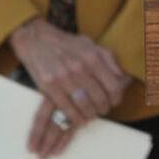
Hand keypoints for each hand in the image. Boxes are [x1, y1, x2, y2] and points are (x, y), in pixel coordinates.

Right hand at [10, 18, 130, 153]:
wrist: (37, 40)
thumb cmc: (67, 44)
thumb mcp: (91, 44)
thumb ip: (108, 58)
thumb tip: (121, 76)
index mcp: (93, 57)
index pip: (113, 85)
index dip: (116, 97)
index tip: (114, 101)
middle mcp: (80, 67)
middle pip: (99, 97)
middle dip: (103, 108)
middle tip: (103, 110)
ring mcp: (63, 77)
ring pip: (84, 105)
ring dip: (90, 115)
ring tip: (91, 115)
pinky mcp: (49, 86)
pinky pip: (66, 108)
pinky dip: (74, 117)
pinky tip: (78, 118)